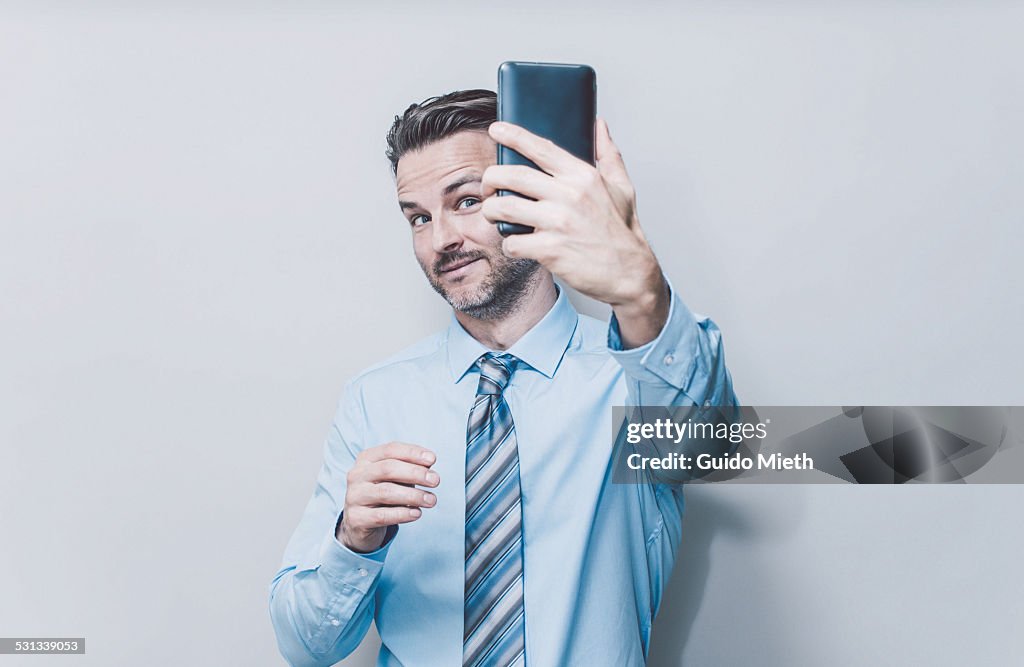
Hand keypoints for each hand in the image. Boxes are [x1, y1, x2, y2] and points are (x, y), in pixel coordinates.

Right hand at [337, 442, 439, 552]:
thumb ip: (410, 468)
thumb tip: (429, 463)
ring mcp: (354, 496)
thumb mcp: (395, 477)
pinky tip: (417, 513)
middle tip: (435, 481)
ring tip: (431, 500)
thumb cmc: (383, 493)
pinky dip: (403, 514)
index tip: (432, 460)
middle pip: (388, 469)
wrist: (360, 522)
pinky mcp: (356, 518)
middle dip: (415, 473)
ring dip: (413, 495)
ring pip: (386, 492)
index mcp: (366, 459)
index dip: (412, 453)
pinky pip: (382, 515)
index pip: (390, 450)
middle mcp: (357, 475)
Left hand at [481, 119, 668, 346]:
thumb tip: (600, 126)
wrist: (630, 273)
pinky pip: (512, 242)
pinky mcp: (550, 250)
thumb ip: (608, 154)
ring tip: (493, 214)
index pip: (541, 148)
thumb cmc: (622, 231)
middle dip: (489, 179)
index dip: (514, 136)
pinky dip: (509, 244)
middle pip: (512, 175)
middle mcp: (569, 195)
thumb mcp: (622, 187)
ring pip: (504, 207)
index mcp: (583, 176)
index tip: (496, 129)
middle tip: (487, 187)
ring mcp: (558, 223)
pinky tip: (517, 245)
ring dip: (490, 211)